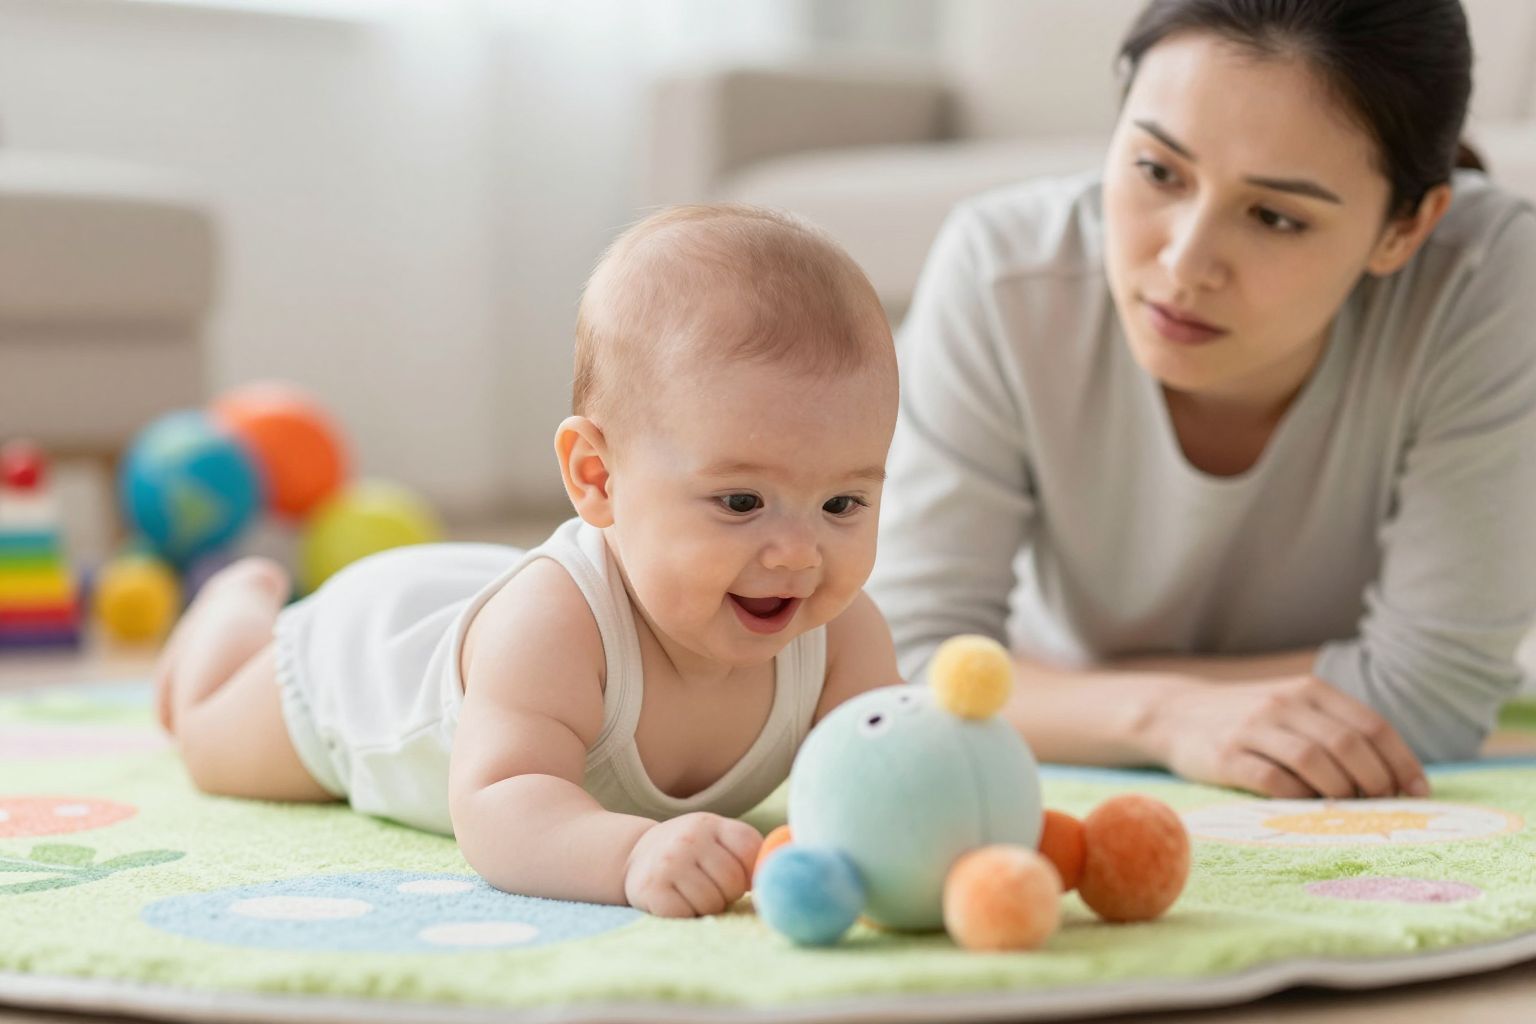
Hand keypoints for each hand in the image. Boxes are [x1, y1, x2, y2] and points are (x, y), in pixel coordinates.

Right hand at [623, 813, 761, 916]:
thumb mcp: (715, 838)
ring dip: (708, 906)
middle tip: (710, 886)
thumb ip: (746, 852)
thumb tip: (776, 880)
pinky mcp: (652, 889)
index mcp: (710, 824)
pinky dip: (686, 915)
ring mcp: (669, 862)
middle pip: (733, 882)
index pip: (750, 850)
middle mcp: (689, 838)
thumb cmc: (689, 852)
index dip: (750, 872)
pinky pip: (687, 915)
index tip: (738, 877)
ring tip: (692, 893)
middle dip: (728, 893)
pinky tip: (676, 901)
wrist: (635, 856)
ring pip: (713, 903)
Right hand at [1147, 675, 1427, 798]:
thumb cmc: (1250, 719)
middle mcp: (1283, 703)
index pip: (1371, 725)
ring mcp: (1253, 728)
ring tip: (1346, 808)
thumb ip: (1336, 729)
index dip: (1401, 761)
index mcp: (1309, 690)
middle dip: (1375, 782)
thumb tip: (1395, 778)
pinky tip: (1306, 807)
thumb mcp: (1293, 708)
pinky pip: (1273, 781)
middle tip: (1381, 805)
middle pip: (1347, 745)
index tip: (1417, 792)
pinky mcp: (1226, 756)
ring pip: (1314, 762)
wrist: (1176, 714)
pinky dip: (1298, 798)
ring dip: (1340, 792)